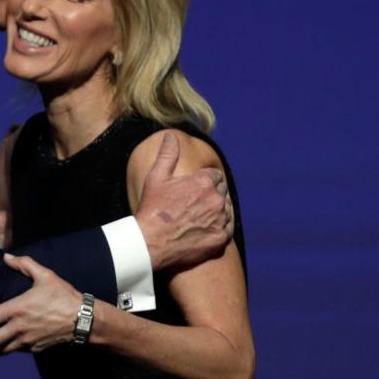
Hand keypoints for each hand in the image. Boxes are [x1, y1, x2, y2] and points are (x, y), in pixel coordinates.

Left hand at [0, 254, 79, 359]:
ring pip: (1, 350)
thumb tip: (6, 256)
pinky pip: (16, 350)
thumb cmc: (63, 296)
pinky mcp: (35, 349)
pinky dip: (5, 350)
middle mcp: (18, 328)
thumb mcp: (45, 275)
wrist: (84, 320)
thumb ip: (24, 264)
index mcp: (17, 309)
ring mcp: (27, 341)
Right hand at [135, 132, 232, 270]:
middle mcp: (216, 199)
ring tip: (197, 218)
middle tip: (193, 204)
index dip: (204, 181)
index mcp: (203, 181)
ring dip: (216, 211)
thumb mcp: (156, 178)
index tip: (193, 189)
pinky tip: (205, 230)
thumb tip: (171, 136)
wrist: (151, 242)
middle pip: (221, 191)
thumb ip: (168, 155)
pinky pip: (227, 229)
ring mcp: (220, 219)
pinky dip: (219, 228)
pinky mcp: (220, 238)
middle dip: (211, 194)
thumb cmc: (152, 209)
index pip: (215, 175)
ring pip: (226, 210)